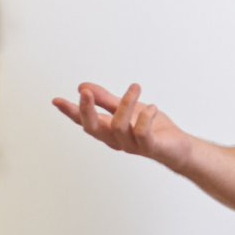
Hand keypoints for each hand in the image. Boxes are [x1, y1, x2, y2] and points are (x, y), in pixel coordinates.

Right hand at [52, 82, 193, 170]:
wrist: (178, 147)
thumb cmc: (153, 128)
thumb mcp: (127, 108)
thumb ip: (105, 99)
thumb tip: (82, 87)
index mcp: (109, 129)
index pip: (84, 121)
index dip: (70, 111)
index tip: (57, 100)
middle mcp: (116, 139)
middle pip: (93, 128)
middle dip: (87, 110)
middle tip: (86, 92)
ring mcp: (132, 144)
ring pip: (119, 124)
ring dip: (126, 103)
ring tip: (135, 88)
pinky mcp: (150, 146)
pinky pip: (142, 132)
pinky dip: (145, 116)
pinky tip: (152, 107)